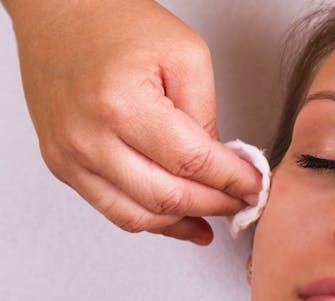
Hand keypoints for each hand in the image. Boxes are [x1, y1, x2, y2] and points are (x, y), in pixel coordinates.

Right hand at [9, 0, 261, 244]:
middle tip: (241, 203)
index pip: (192, 162)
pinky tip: (180, 222)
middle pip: (167, 196)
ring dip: (184, 223)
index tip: (254, 186)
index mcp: (122, 103)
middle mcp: (89, 136)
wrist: (59, 12)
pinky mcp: (62, 165)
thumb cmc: (116, 24)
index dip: (231, 180)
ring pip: (139, 216)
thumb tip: (221, 165)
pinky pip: (113, 209)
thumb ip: (205, 115)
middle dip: (214, 205)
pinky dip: (151, 221)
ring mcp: (70, 155)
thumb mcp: (186, 56)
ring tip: (215, 220)